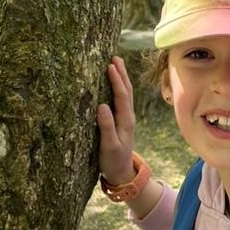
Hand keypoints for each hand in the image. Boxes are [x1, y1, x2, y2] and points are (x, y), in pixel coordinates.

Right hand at [96, 55, 136, 186]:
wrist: (121, 173)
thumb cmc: (113, 161)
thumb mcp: (108, 146)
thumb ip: (106, 127)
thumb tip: (102, 105)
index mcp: (125, 121)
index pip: (122, 96)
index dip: (116, 80)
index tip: (110, 65)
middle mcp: (127, 117)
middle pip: (126, 90)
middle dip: (121, 73)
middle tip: (114, 57)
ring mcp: (125, 118)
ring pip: (125, 94)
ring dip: (121, 78)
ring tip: (115, 63)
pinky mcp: (121, 121)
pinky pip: (120, 99)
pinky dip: (118, 87)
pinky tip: (113, 82)